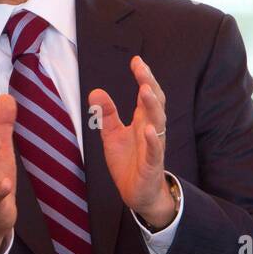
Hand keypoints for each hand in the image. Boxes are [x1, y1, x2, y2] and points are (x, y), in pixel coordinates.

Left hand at [88, 56, 175, 227]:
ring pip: (157, 123)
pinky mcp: (152, 164)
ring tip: (144, 90)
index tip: (136, 60)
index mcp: (142, 121)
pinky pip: (154, 150)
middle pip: (155, 103)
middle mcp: (151, 130)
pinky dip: (152, 139)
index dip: (143, 77)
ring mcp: (153, 146)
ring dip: (152, 106)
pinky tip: (146, 129)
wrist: (138, 193)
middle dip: (149, 85)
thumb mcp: (112, 135)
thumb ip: (106, 114)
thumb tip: (95, 91)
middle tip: (142, 68)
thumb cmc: (129, 162)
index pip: (146, 95)